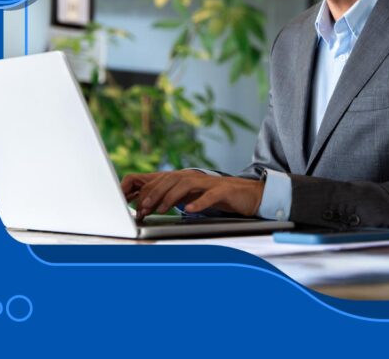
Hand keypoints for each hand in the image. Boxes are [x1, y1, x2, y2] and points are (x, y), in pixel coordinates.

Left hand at [120, 170, 263, 219]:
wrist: (250, 194)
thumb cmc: (220, 197)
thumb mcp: (195, 196)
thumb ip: (177, 197)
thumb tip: (154, 204)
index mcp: (189, 178)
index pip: (164, 180)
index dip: (150, 192)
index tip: (138, 207)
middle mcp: (197, 177)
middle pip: (172, 179)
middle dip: (155, 193)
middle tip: (144, 208)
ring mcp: (211, 183)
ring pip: (187, 184)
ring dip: (171, 196)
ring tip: (161, 209)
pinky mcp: (224, 191)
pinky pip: (210, 195)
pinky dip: (199, 202)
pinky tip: (189, 210)